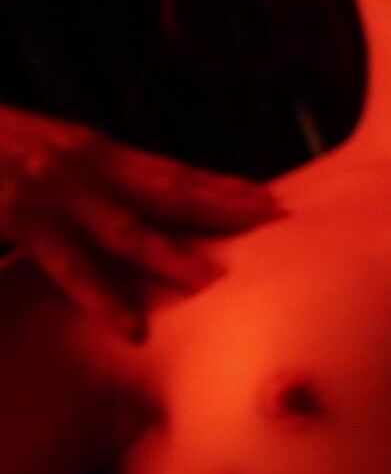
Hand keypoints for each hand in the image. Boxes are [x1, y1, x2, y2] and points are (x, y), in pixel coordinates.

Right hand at [0, 104, 282, 336]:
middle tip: (280, 222)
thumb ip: (73, 176)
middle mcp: (75, 161)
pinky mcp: (12, 215)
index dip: (219, 185)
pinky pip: (66, 264)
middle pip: (167, 189)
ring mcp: (46, 188)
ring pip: (127, 230)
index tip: (267, 197)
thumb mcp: (30, 149)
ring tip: (216, 281)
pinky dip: (101, 297)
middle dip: (224, 207)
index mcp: (82, 146)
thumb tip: (111, 202)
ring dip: (174, 256)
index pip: (167, 169)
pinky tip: (131, 326)